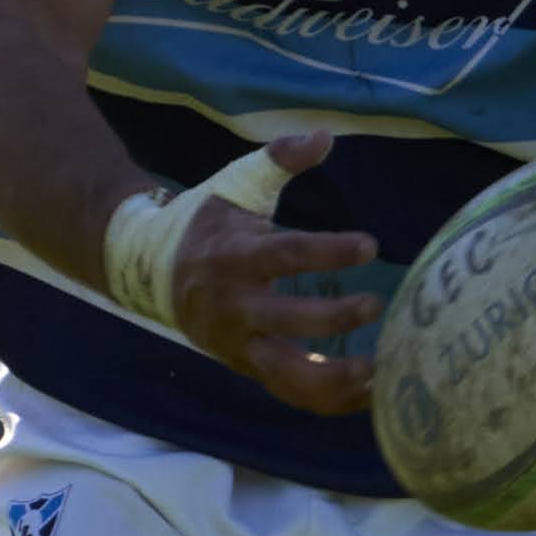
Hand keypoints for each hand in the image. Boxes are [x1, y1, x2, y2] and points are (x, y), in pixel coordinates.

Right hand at [158, 132, 383, 412]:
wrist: (150, 271)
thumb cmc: (207, 223)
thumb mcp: (237, 183)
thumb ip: (279, 158)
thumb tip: (325, 136)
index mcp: (234, 256)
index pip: (286, 255)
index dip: (329, 251)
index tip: (371, 245)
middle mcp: (235, 306)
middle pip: (287, 322)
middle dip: (334, 319)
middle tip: (375, 305)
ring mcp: (239, 344)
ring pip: (288, 376)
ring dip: (337, 379)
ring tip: (384, 371)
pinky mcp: (247, 367)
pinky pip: (291, 392)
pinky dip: (330, 399)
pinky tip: (371, 392)